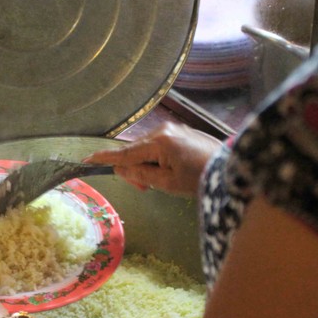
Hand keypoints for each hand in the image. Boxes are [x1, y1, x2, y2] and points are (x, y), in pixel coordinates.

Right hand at [84, 122, 221, 196]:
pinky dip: (157, 160)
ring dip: (147, 166)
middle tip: (145, 189)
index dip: (105, 158)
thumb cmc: (199, 179)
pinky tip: (169, 171)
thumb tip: (119, 168)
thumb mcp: (166, 183)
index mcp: (158, 142)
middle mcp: (163, 130)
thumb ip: (140, 175)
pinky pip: (159, 146)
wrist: (231, 169)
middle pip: (134, 151)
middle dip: (134, 170)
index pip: (125, 152)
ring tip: (162, 182)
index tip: (86, 159)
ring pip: (146, 149)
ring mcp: (173, 129)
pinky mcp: (181, 132)